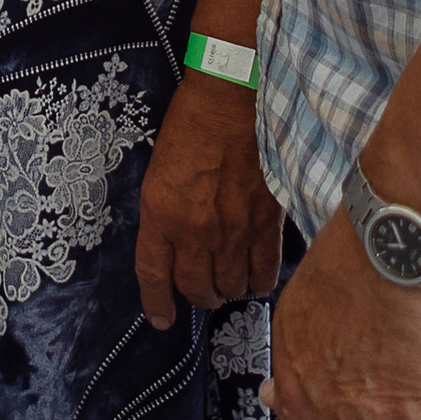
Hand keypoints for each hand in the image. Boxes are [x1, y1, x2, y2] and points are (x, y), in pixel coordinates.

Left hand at [133, 79, 282, 325]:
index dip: (157, 304)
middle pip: (196, 289)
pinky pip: (264, 271)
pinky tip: (258, 281)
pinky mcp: (267, 224)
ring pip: (231, 287)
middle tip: (203, 294)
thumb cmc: (190, 127)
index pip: (154, 275)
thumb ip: (165, 217)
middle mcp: (195, 230)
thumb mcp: (160, 174)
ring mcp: (233, 230)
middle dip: (198, 298)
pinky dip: (260, 283)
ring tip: (230, 285)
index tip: (161, 320)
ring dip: (229, 292)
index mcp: (160, 215)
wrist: (231, 99)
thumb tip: (174, 250)